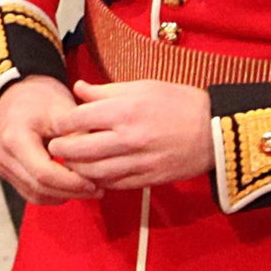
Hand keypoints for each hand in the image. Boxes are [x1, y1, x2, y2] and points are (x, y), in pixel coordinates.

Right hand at [0, 75, 100, 203]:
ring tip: (89, 190)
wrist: (17, 92)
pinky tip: (73, 188)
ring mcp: (1, 166)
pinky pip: (31, 192)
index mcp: (15, 138)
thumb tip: (94, 162)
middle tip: (98, 191)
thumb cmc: (42, 96)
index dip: (71, 183)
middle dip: (71, 192)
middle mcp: (3, 155)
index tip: (95, 184)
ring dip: (63, 196)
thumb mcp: (62, 109)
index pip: (44, 173)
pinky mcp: (7, 172)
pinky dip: (53, 194)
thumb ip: (77, 135)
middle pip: (40, 187)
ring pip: (35, 194)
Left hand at [46, 79, 215, 190]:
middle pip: (79, 150)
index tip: (57, 126)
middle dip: (62, 149)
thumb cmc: (178, 102)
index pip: (77, 119)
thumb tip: (78, 89)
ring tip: (72, 162)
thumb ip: (106, 91)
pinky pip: (114, 184)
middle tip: (56, 146)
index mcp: (125, 110)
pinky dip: (99, 180)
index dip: (61, 124)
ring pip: (93, 172)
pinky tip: (94, 174)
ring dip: (77, 168)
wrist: (214, 130)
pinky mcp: (148, 178)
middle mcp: (129, 138)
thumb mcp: (142, 86)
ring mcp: (139, 161)